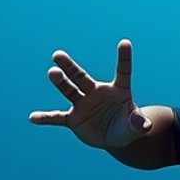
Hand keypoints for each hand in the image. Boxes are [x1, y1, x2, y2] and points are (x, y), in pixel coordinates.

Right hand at [29, 40, 152, 148]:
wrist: (114, 137)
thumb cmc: (127, 127)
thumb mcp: (135, 127)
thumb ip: (138, 124)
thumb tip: (145, 125)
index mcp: (118, 90)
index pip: (122, 71)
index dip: (124, 57)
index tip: (125, 42)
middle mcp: (97, 92)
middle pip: (82, 76)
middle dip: (70, 67)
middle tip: (58, 55)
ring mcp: (83, 104)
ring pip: (69, 90)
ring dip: (60, 82)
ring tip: (52, 72)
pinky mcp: (74, 119)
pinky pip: (57, 117)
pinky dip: (46, 118)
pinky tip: (34, 118)